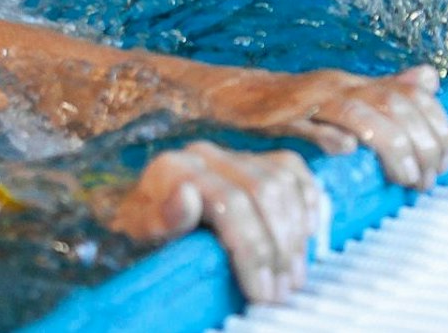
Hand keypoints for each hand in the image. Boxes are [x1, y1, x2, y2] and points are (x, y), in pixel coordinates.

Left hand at [112, 143, 323, 305]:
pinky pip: (293, 168)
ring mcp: (232, 154)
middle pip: (263, 194)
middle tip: (282, 292)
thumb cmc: (142, 236)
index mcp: (175, 169)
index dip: (252, 250)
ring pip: (282, 183)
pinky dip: (307, 199)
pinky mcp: (253, 157)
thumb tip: (187, 197)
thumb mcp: (139, 236)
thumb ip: (161, 219)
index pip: (231, 203)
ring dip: (294, 234)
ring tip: (293, 276)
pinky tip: (309, 233)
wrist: (142, 218)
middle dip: (277, 248)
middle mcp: (206, 154)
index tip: (260, 293)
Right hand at [197, 65, 447, 190]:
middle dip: (420, 143)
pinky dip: (327, 135)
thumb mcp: (342, 96)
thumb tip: (430, 77)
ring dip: (389, 145)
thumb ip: (386, 90)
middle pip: (392, 104)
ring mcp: (307, 100)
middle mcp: (337, 86)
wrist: (226, 96)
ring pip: (358, 112)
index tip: (444, 162)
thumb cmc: (289, 106)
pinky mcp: (276, 118)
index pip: (411, 95)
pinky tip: (346, 152)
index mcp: (355, 84)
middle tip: (427, 180)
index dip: (436, 127)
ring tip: (404, 177)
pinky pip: (304, 124)